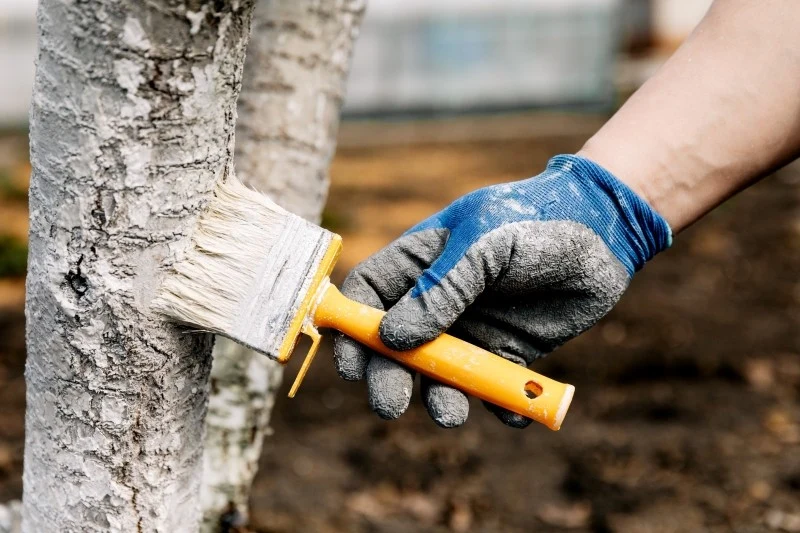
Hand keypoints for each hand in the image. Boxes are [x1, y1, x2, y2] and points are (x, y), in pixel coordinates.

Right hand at [333, 155, 670, 427]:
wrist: (605, 231)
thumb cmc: (535, 220)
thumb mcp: (483, 244)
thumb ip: (440, 289)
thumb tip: (391, 338)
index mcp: (420, 261)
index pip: (367, 296)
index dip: (351, 330)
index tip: (352, 365)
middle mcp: (439, 299)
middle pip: (394, 346)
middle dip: (389, 377)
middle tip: (391, 405)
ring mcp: (473, 327)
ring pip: (440, 374)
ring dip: (439, 398)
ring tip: (451, 414)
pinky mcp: (509, 350)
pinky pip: (492, 387)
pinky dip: (497, 404)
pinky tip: (510, 410)